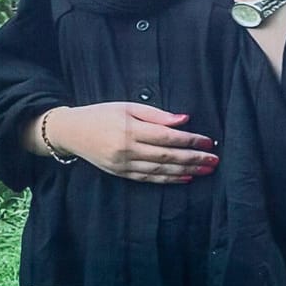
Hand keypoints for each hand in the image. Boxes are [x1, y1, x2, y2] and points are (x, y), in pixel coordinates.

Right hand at [42, 103, 217, 183]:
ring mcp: (123, 164)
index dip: (190, 140)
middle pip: (167, 155)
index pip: (166, 136)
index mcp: (129, 129)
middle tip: (214, 159)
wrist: (71, 132)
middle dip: (194, 158)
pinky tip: (184, 177)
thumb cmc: (100, 114)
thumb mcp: (125, 106)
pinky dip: (169, 179)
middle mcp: (127, 149)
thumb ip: (155, 115)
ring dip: (186, 170)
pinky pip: (149, 178)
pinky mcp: (120, 173)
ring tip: (206, 170)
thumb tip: (184, 120)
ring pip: (161, 169)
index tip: (208, 141)